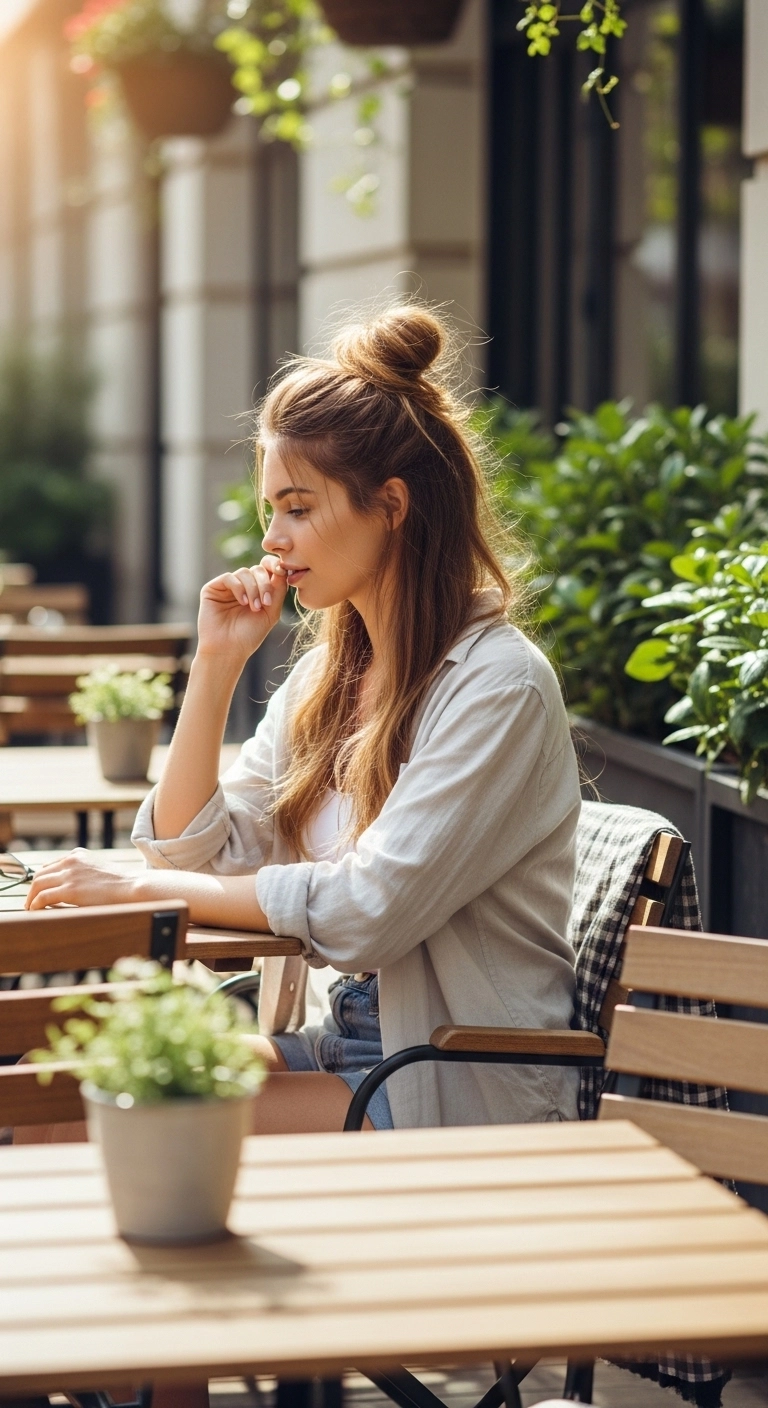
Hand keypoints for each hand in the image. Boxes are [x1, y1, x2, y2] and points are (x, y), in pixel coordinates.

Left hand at [24, 849, 138, 909]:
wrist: (131, 886)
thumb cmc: (120, 883)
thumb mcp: (98, 869)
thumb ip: (83, 872)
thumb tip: (72, 885)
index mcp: (77, 855)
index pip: (50, 866)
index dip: (42, 880)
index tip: (38, 891)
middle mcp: (71, 861)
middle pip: (40, 874)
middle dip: (32, 889)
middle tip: (30, 902)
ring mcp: (70, 874)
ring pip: (38, 884)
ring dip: (31, 898)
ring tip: (30, 908)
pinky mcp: (70, 890)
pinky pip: (43, 897)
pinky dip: (36, 904)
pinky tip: (35, 911)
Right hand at [197, 557, 287, 661]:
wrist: (228, 650)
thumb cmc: (250, 635)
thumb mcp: (271, 612)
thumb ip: (278, 590)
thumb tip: (282, 569)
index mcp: (257, 591)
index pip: (266, 569)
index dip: (274, 565)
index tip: (282, 571)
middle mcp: (242, 586)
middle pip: (257, 569)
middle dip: (265, 584)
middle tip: (266, 603)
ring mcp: (227, 587)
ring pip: (244, 572)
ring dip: (253, 589)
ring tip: (254, 607)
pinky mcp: (212, 589)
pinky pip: (229, 577)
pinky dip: (239, 588)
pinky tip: (242, 602)